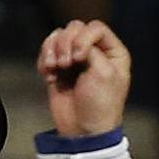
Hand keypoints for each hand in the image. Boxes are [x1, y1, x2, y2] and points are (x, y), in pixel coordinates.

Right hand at [37, 19, 132, 136]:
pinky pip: (47, 49)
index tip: (80, 57)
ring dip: (52, 50)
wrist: (83, 131)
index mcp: (114, 53)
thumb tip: (72, 42)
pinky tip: (49, 75)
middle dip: (66, 43)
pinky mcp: (60, 68)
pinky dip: (44, 59)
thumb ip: (90, 48)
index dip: (84, 38)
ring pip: (59, 36)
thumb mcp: (104, 72)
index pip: (96, 27)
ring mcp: (77, 59)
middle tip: (66, 64)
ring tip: (54, 69)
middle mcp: (96, 53)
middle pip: (75, 28)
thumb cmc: (100, 105)